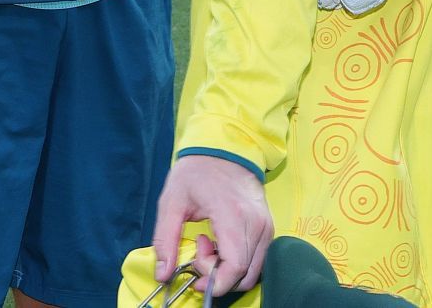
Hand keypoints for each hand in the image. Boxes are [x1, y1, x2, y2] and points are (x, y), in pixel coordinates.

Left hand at [152, 154, 272, 297]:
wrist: (224, 148)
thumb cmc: (196, 172)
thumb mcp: (171, 202)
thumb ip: (165, 240)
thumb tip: (163, 274)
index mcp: (232, 215)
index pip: (234, 268)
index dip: (214, 283)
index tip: (194, 275)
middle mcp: (255, 224)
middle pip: (244, 274)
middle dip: (218, 275)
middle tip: (199, 249)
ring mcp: (266, 226)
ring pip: (253, 271)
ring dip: (228, 269)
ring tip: (210, 242)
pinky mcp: (268, 228)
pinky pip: (258, 259)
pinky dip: (239, 262)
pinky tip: (222, 242)